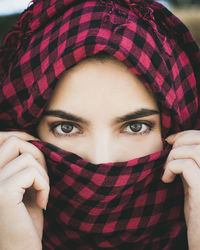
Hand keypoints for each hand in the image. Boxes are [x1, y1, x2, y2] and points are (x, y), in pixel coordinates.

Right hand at [0, 131, 48, 249]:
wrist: (22, 249)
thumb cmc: (26, 217)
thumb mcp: (24, 183)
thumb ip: (22, 162)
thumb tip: (30, 138)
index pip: (3, 138)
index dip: (25, 139)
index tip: (39, 155)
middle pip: (15, 141)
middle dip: (37, 155)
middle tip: (42, 179)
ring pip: (28, 157)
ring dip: (43, 175)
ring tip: (41, 193)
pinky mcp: (2, 193)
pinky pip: (32, 172)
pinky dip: (44, 185)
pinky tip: (42, 203)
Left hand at [162, 130, 199, 249]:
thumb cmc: (196, 209)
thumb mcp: (193, 179)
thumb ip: (189, 162)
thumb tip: (175, 142)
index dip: (186, 134)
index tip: (170, 140)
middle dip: (179, 140)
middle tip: (168, 152)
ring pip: (193, 150)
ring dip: (173, 156)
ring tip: (168, 170)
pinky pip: (184, 165)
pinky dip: (170, 167)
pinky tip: (166, 180)